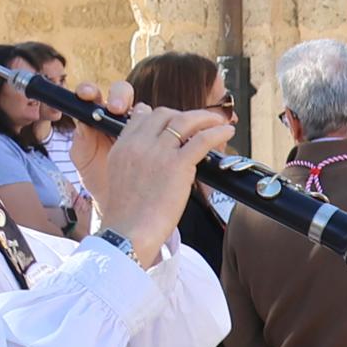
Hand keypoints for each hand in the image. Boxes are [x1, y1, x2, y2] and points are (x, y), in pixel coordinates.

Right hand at [83, 88, 232, 251]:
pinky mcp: (177, 164)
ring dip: (205, 118)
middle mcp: (139, 144)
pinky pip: (202, 139)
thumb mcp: (120, 178)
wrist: (128, 232)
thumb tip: (154, 158)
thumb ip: (134, 161)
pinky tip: (226, 132)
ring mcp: (158, 152)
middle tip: (199, 123)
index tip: (175, 121)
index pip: (142, 115)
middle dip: (184, 115)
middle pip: (165, 114)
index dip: (162, 116)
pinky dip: (217, 132)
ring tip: (218, 121)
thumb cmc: (128, 215)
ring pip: (185, 121)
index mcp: (122, 146)